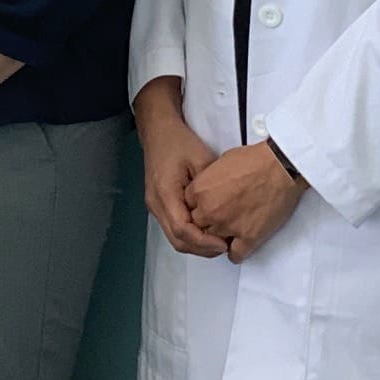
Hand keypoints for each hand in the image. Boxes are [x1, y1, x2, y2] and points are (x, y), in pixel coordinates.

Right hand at [133, 80, 226, 258]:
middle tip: (226, 248)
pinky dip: (190, 235)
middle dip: (202, 249)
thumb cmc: (179, 142)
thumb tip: (225, 213)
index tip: (225, 244)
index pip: (182, 230)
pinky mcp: (158, 204)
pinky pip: (173, 228)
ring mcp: (154, 205)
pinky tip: (207, 230)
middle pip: (177, 240)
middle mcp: (155, 204)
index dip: (204, 242)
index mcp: (165, 193)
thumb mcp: (202, 160)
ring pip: (174, 237)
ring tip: (219, 241)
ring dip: (196, 244)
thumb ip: (211, 188)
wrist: (158, 130)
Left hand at [185, 141, 306, 262]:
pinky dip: (236, 253)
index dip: (198, 207)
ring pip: (214, 242)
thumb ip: (208, 181)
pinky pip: (235, 255)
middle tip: (219, 219)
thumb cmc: (253, 160)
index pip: (187, 208)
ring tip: (229, 232)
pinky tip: (239, 246)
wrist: (279, 167)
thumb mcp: (219, 163)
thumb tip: (209, 188)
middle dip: (207, 223)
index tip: (206, 208)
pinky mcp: (249, 237)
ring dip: (220, 238)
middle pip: (198, 226)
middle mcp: (210, 211)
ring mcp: (228, 226)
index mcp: (200, 191)